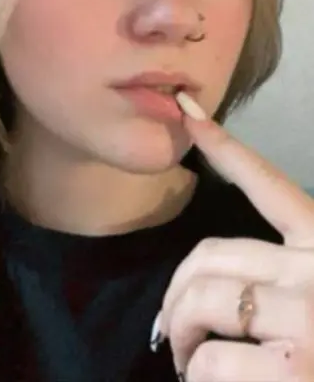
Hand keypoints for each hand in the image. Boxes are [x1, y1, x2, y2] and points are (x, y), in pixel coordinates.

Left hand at [154, 93, 313, 381]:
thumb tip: (212, 286)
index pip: (268, 185)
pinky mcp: (293, 371)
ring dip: (179, 332)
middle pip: (211, 255)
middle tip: (169, 325)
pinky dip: (196, 377)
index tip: (189, 113)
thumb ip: (280, 279)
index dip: (223, 146)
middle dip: (175, 291)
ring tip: (183, 361)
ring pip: (202, 299)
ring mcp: (308, 318)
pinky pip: (211, 361)